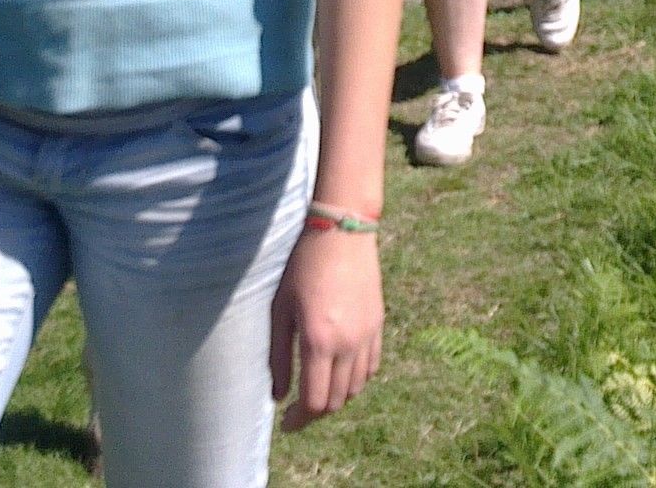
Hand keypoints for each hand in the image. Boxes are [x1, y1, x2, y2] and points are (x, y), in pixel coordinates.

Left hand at [269, 227, 382, 430]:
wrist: (341, 232)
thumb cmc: (302, 267)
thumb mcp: (280, 309)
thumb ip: (278, 356)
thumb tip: (278, 395)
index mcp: (319, 342)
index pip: (314, 402)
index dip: (299, 420)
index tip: (285, 423)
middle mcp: (348, 345)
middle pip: (336, 401)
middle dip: (315, 413)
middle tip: (297, 411)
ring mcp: (367, 336)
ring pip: (355, 388)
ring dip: (335, 397)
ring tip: (317, 390)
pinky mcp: (378, 325)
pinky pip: (371, 367)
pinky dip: (355, 379)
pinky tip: (339, 372)